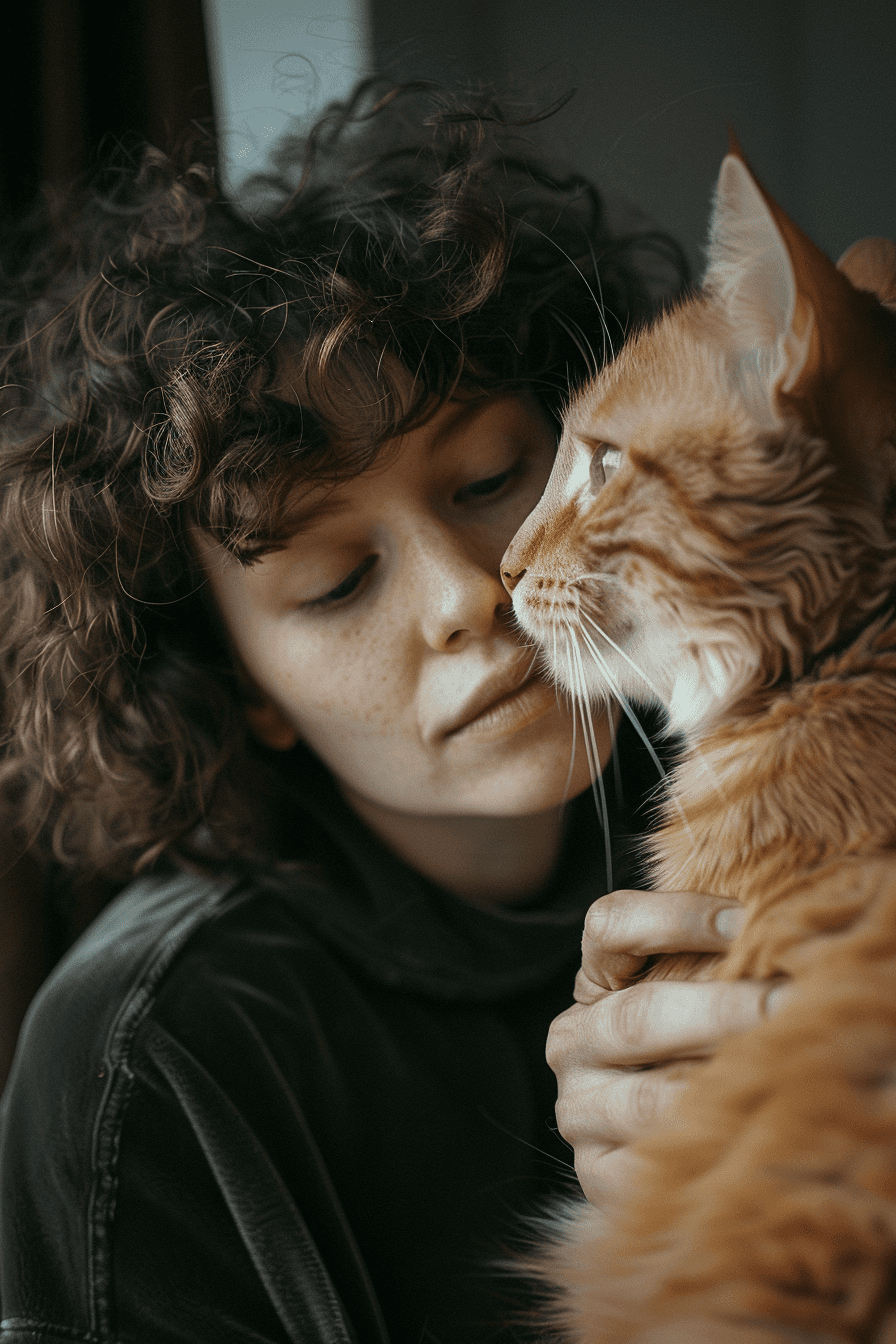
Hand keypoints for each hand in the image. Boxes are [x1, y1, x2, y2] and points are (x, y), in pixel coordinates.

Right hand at [547, 889, 786, 1208]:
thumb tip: (789, 932)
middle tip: (785, 1007)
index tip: (744, 919)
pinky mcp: (595, 1171)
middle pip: (637, 1016)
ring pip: (645, 1099)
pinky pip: (647, 1166)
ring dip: (717, 1089)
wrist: (651, 1142)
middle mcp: (575, 1041)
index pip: (611, 926)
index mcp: (594, 983)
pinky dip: (701, 1153)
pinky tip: (748, 1139)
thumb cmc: (691, 1048)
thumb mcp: (692, 992)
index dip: (674, 916)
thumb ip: (718, 960)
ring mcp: (580, 1108)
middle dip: (719, 1010)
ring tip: (778, 1077)